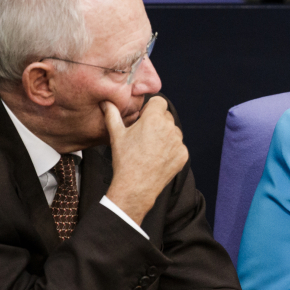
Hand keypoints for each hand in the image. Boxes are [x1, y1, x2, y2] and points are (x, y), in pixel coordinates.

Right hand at [101, 97, 188, 224]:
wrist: (135, 187)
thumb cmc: (124, 160)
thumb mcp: (116, 135)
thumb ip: (112, 114)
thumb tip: (106, 102)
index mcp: (153, 118)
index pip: (159, 102)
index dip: (151, 108)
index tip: (144, 118)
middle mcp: (169, 128)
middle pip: (166, 116)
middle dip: (157, 122)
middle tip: (145, 135)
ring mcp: (178, 142)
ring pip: (174, 131)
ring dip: (165, 135)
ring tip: (151, 149)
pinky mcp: (183, 155)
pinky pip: (178, 146)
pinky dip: (171, 150)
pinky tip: (158, 158)